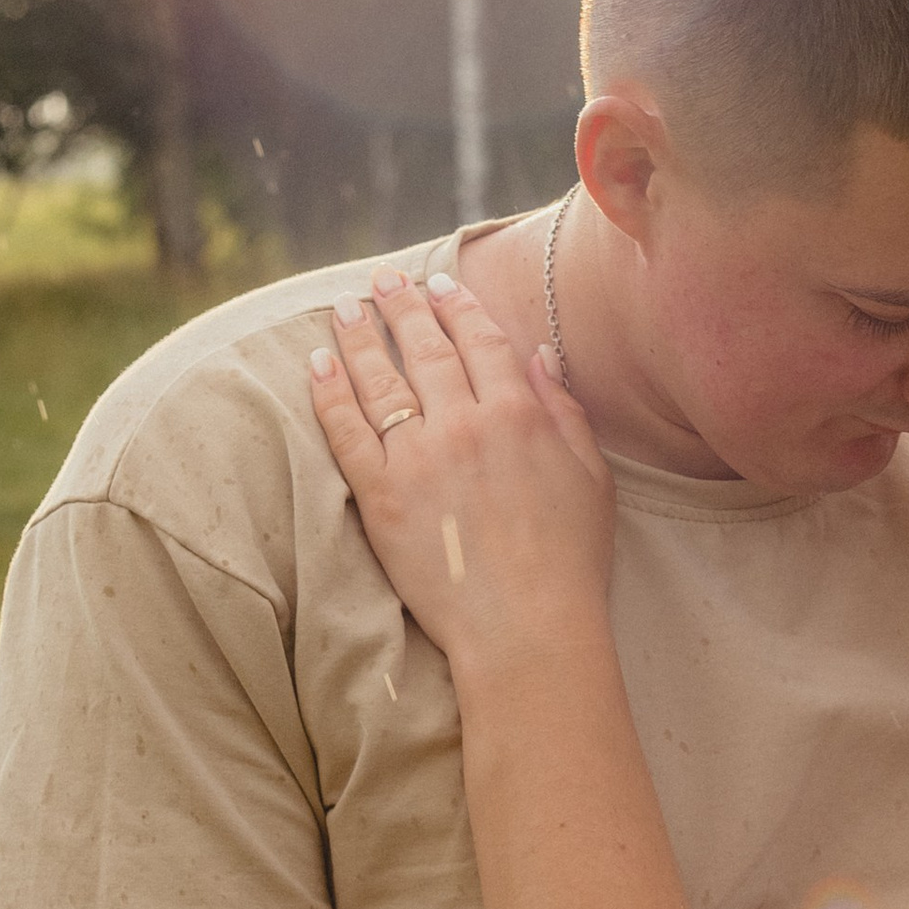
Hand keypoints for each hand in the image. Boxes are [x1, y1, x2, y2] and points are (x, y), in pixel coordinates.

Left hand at [311, 267, 613, 663]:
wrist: (526, 627)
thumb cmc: (569, 561)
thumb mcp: (591, 477)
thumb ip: (564, 411)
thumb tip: (540, 357)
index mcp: (518, 414)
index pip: (479, 339)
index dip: (457, 305)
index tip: (439, 283)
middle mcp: (464, 424)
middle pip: (424, 348)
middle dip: (402, 306)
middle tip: (382, 281)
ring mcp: (417, 458)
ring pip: (380, 379)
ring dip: (360, 336)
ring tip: (344, 308)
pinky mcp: (380, 497)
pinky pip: (346, 432)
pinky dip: (328, 393)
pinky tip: (317, 364)